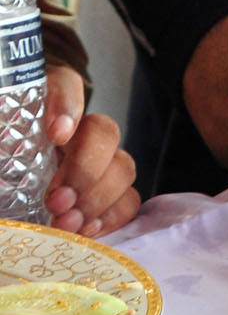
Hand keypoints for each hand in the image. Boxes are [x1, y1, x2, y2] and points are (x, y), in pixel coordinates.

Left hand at [42, 65, 139, 236]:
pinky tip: (86, 230)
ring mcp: (97, 163)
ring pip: (122, 166)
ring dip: (97, 197)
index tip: (56, 134)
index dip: (67, 105)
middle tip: (56, 199)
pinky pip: (128, 201)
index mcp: (43, 108)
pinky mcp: (106, 195)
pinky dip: (111, 216)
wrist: (4, 192)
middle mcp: (76, 131)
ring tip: (67, 223)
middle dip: (84, 168)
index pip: (64, 84)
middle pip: (103, 131)